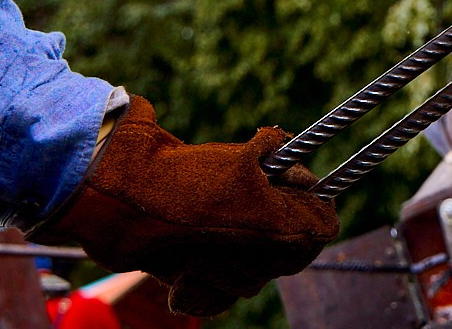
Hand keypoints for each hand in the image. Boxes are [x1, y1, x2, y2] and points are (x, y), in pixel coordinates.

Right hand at [33, 94, 336, 316]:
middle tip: (264, 198)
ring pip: (260, 274)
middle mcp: (261, 262)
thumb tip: (295, 161)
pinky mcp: (197, 293)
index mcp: (280, 227)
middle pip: (296, 253)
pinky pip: (224, 294)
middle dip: (286, 227)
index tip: (300, 188)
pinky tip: (207, 252)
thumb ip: (279, 156)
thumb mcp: (242, 156)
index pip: (326, 225)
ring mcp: (229, 281)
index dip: (317, 204)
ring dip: (252, 249)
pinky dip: (218, 278)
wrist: (125, 199)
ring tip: (227, 216)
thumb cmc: (186, 176)